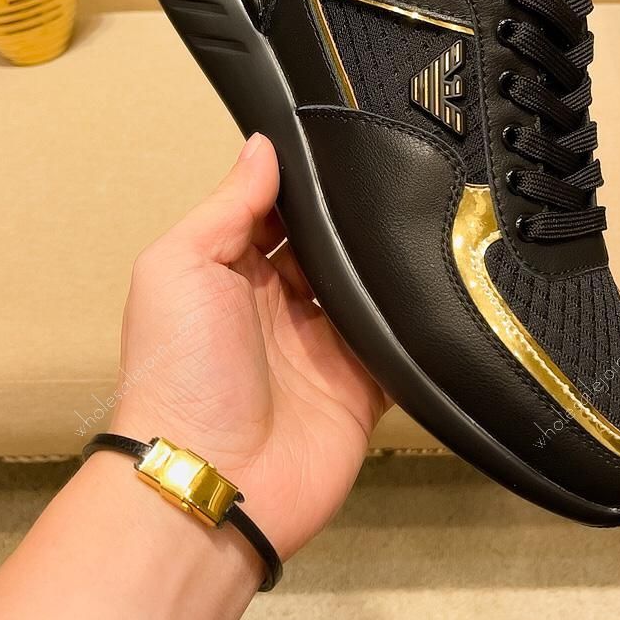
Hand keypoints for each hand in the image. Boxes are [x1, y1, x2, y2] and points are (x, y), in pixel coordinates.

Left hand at [111, 133, 387, 560]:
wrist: (214, 480)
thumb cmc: (179, 370)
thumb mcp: (180, 266)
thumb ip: (227, 206)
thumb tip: (262, 145)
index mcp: (231, 273)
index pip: (277, 213)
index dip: (306, 182)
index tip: (343, 139)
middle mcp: (279, 307)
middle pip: (328, 248)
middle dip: (355, 219)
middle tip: (401, 169)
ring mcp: (323, 349)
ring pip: (368, 291)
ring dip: (388, 265)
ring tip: (429, 214)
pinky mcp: (363, 388)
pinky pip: (399, 346)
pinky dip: (416, 324)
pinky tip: (440, 284)